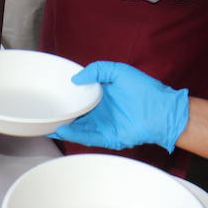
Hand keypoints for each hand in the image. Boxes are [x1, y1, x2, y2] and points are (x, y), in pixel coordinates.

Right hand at [48, 61, 188, 152]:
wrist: (162, 110)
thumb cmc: (145, 89)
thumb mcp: (119, 71)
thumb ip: (97, 70)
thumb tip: (76, 78)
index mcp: (102, 96)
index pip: (80, 97)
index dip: (68, 96)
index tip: (53, 94)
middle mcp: (101, 111)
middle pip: (77, 114)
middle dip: (62, 114)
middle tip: (45, 111)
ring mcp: (104, 125)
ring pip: (79, 127)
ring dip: (65, 126)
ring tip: (48, 123)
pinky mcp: (109, 137)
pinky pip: (89, 137)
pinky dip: (76, 135)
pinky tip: (64, 130)